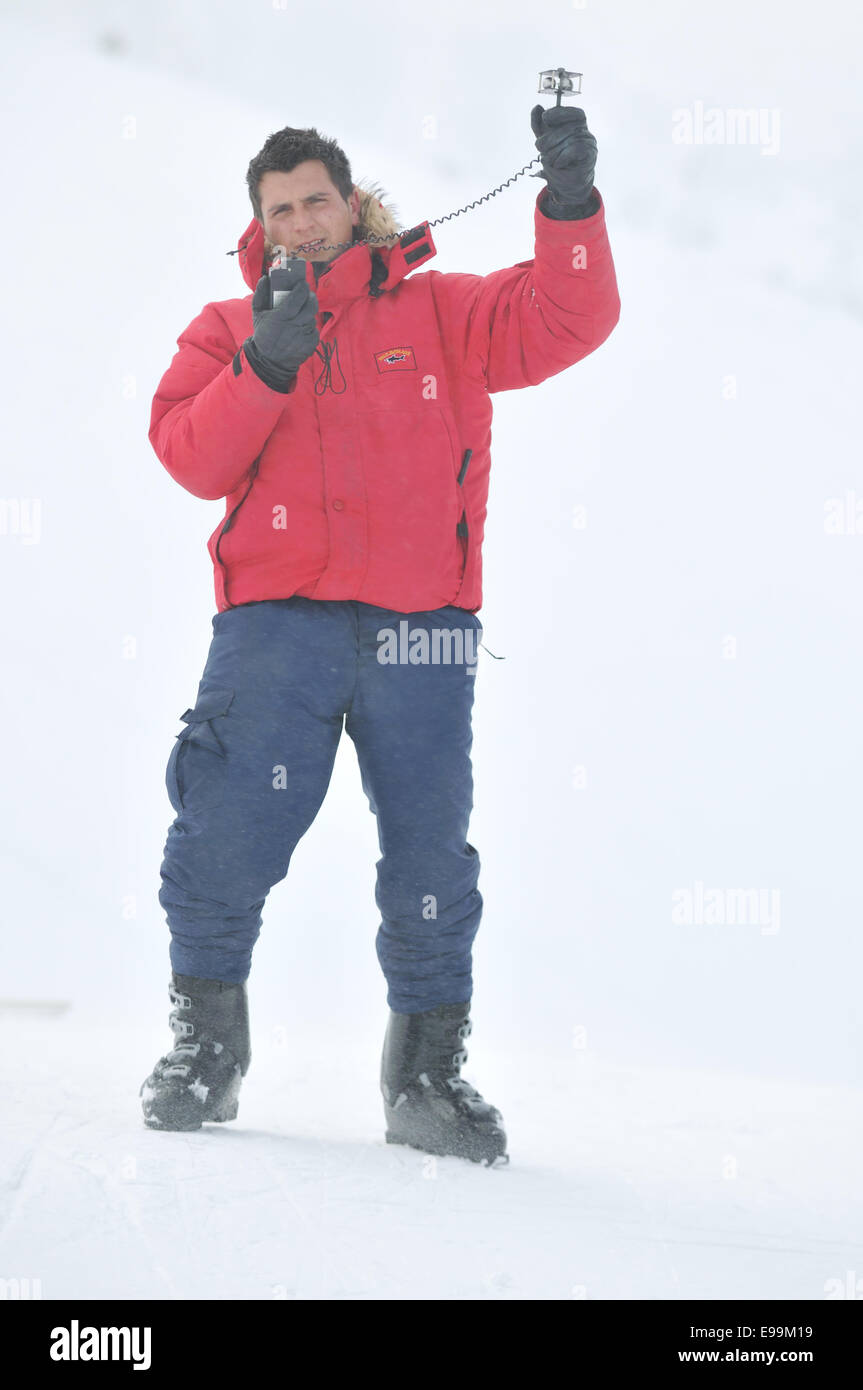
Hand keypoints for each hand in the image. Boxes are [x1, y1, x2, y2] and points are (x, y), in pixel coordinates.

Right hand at [243, 274, 319, 389]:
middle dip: (310, 297)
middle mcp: (295, 326)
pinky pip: (314, 330)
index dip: (302, 288)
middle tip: (307, 295)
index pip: (299, 296)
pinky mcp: (311, 345)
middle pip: (311, 305)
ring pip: (313, 318)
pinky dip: (309, 328)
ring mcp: (304, 337)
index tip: (302, 283)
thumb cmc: (263, 335)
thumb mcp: (257, 314)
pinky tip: (301, 329)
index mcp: (281, 317)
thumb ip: (260, 294)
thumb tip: (265, 278)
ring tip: (300, 315)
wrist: (270, 361)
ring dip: (308, 314)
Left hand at [529, 104, 597, 215]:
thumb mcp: (544, 142)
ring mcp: (589, 143)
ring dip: (553, 152)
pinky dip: (562, 157)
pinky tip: (558, 164)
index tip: (545, 118)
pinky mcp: (590, 155)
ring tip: (550, 160)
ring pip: (569, 139)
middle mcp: (584, 132)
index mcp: (575, 125)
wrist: (566, 186)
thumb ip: (539, 125)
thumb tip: (537, 108)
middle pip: (566, 128)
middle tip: (540, 148)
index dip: (559, 113)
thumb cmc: (557, 162)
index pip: (573, 113)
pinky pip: (575, 149)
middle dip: (548, 138)